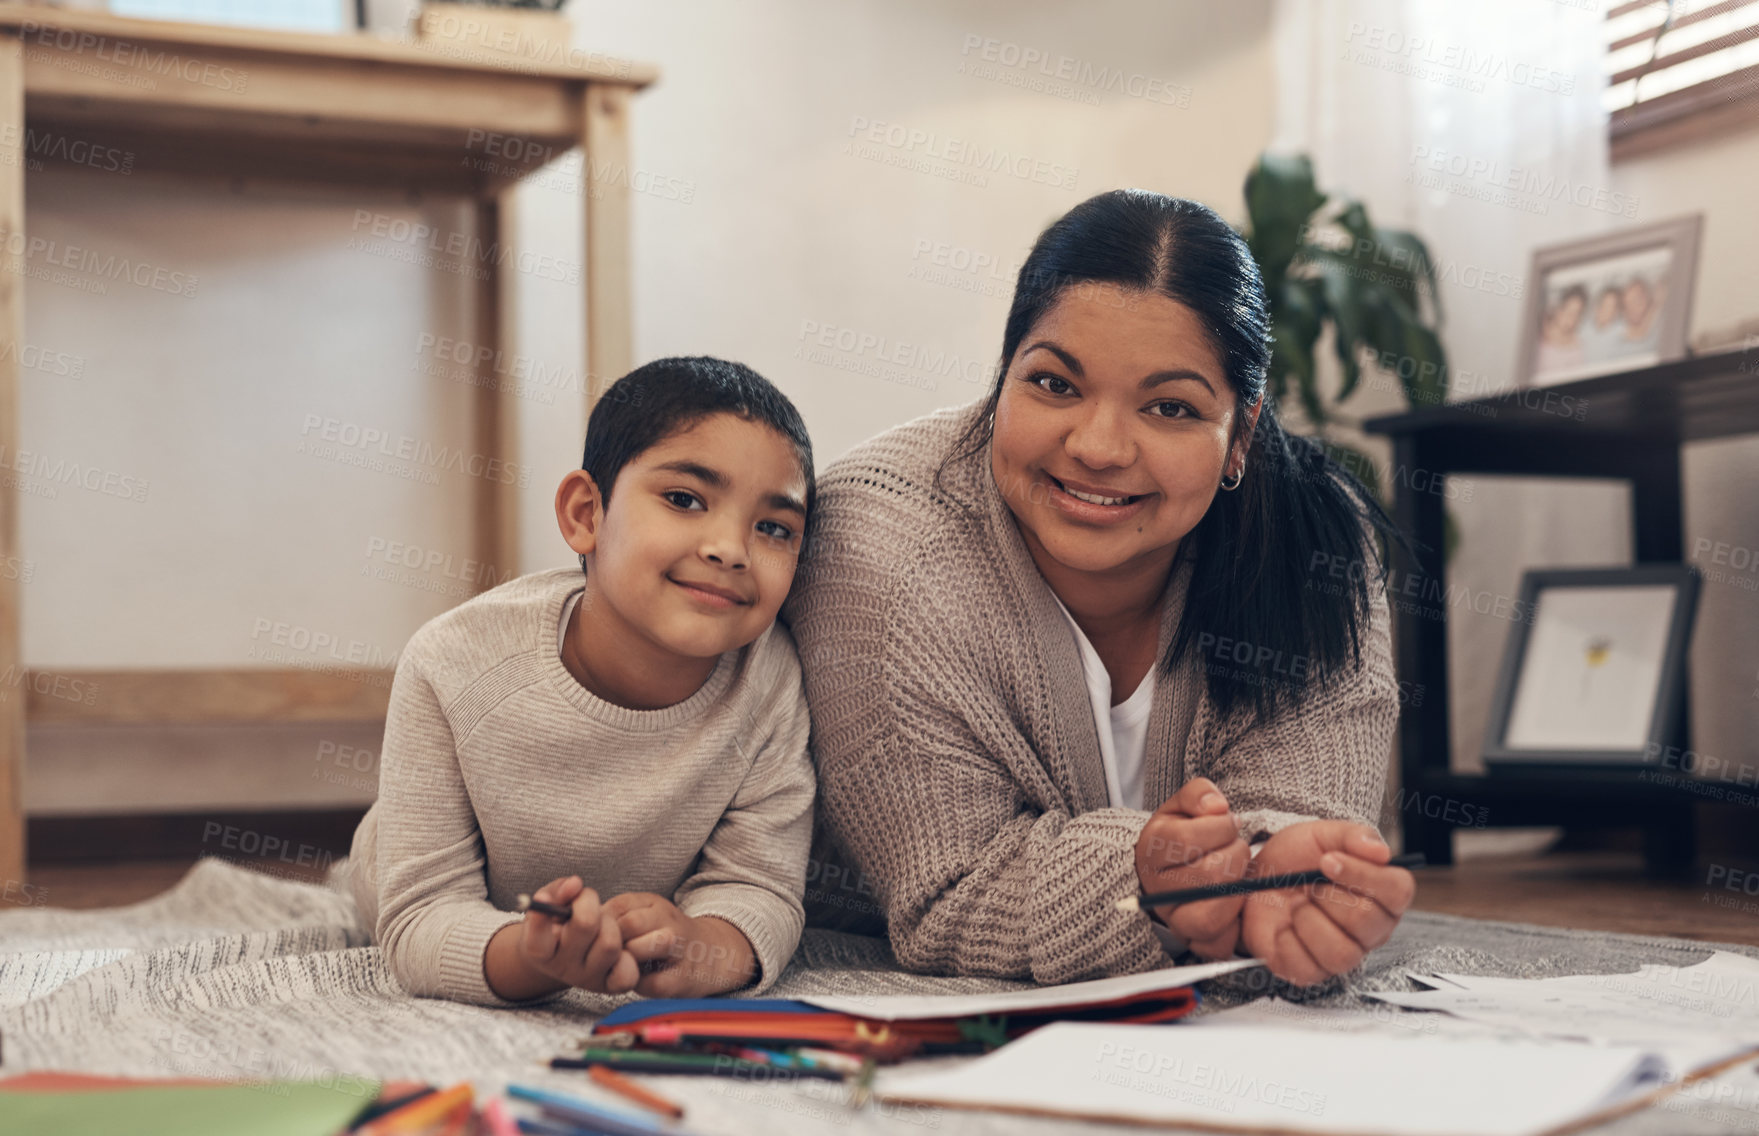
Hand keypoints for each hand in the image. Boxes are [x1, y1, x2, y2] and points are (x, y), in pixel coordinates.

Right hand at [515, 875, 639, 994]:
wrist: (566, 953)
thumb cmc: (557, 923)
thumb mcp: (549, 903)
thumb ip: (557, 891)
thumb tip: (575, 884)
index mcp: (540, 953)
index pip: (537, 942)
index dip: (541, 917)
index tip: (543, 898)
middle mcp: (563, 970)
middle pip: (585, 926)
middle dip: (588, 904)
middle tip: (585, 904)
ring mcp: (587, 980)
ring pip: (610, 944)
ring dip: (610, 925)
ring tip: (602, 923)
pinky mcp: (610, 986)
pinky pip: (627, 973)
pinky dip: (628, 956)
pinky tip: (618, 946)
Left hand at [604, 892, 758, 996]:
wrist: (711, 954)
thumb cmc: (664, 936)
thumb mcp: (643, 914)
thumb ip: (615, 916)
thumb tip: (580, 923)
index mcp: (655, 904)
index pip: (618, 907)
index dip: (601, 925)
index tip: (596, 938)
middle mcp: (669, 921)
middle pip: (629, 925)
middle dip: (613, 943)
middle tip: (610, 955)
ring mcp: (679, 949)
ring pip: (644, 947)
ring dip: (629, 960)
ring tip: (627, 966)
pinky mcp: (683, 978)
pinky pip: (652, 983)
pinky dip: (641, 984)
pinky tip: (641, 980)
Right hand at [1134, 777, 1250, 958]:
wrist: (1163, 871)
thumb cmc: (1178, 838)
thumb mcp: (1182, 807)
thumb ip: (1198, 794)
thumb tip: (1216, 806)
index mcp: (1150, 851)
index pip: (1188, 839)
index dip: (1221, 826)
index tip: (1227, 823)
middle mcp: (1156, 890)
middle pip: (1208, 877)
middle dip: (1236, 855)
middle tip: (1237, 848)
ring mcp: (1173, 920)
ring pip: (1209, 918)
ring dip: (1237, 892)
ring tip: (1240, 876)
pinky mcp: (1192, 943)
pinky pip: (1217, 946)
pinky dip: (1234, 927)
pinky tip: (1235, 902)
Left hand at [1239, 821, 1414, 986]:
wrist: (1255, 878)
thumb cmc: (1296, 859)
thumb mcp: (1322, 835)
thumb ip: (1353, 836)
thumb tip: (1382, 852)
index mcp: (1383, 894)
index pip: (1398, 890)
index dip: (1365, 875)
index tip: (1329, 860)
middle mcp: (1371, 929)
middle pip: (1367, 921)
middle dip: (1328, 895)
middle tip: (1308, 883)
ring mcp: (1343, 953)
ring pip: (1342, 952)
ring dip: (1309, 921)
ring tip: (1296, 904)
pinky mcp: (1311, 971)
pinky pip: (1309, 969)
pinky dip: (1288, 942)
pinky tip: (1283, 925)